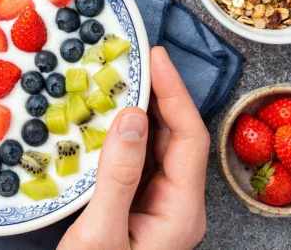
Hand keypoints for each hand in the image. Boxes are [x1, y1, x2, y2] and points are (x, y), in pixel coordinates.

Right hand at [58, 47, 209, 249]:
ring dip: (142, 111)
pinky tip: (108, 117)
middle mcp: (177, 205)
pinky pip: (138, 160)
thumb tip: (133, 115)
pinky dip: (125, 134)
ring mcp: (158, 206)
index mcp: (181, 211)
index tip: (156, 59)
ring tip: (122, 79)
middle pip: (177, 138)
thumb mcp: (101, 233)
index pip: (189, 138)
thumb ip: (118, 175)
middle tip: (136, 61)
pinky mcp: (138, 206)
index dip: (175, 94)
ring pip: (157, 147)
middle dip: (159, 95)